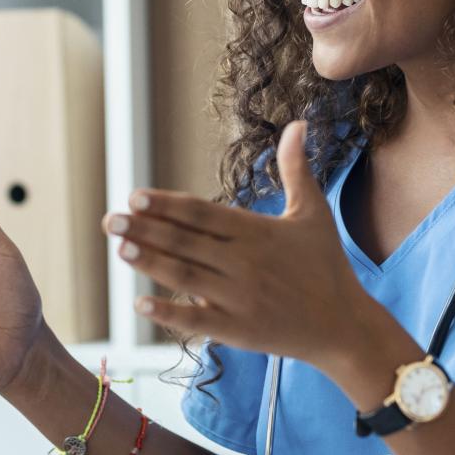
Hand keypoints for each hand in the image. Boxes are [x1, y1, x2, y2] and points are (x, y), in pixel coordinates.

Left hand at [103, 120, 381, 364]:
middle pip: (186, 243)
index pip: (202, 214)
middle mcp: (245, 264)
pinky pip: (197, 321)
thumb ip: (296, 169)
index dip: (167, 205)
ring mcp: (239, 298)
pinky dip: (168, 314)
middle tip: (110, 220)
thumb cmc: (326, 266)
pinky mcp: (238, 330)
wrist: (344, 326)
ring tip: (119, 250)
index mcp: (257, 232)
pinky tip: (140, 304)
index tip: (135, 196)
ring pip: (186, 278)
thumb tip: (298, 124)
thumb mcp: (313, 213)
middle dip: (146, 231)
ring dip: (150, 264)